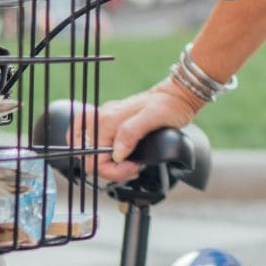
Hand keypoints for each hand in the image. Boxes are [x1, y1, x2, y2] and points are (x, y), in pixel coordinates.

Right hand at [77, 82, 202, 182]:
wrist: (176, 95)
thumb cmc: (169, 104)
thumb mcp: (153, 118)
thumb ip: (131, 133)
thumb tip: (117, 154)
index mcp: (107, 119)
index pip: (93, 157)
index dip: (112, 170)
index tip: (132, 168)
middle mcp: (101, 119)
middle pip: (89, 157)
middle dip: (109, 169)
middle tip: (131, 168)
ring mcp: (105, 120)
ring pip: (91, 152)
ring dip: (108, 165)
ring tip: (128, 165)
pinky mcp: (111, 123)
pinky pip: (99, 145)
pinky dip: (108, 157)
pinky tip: (123, 158)